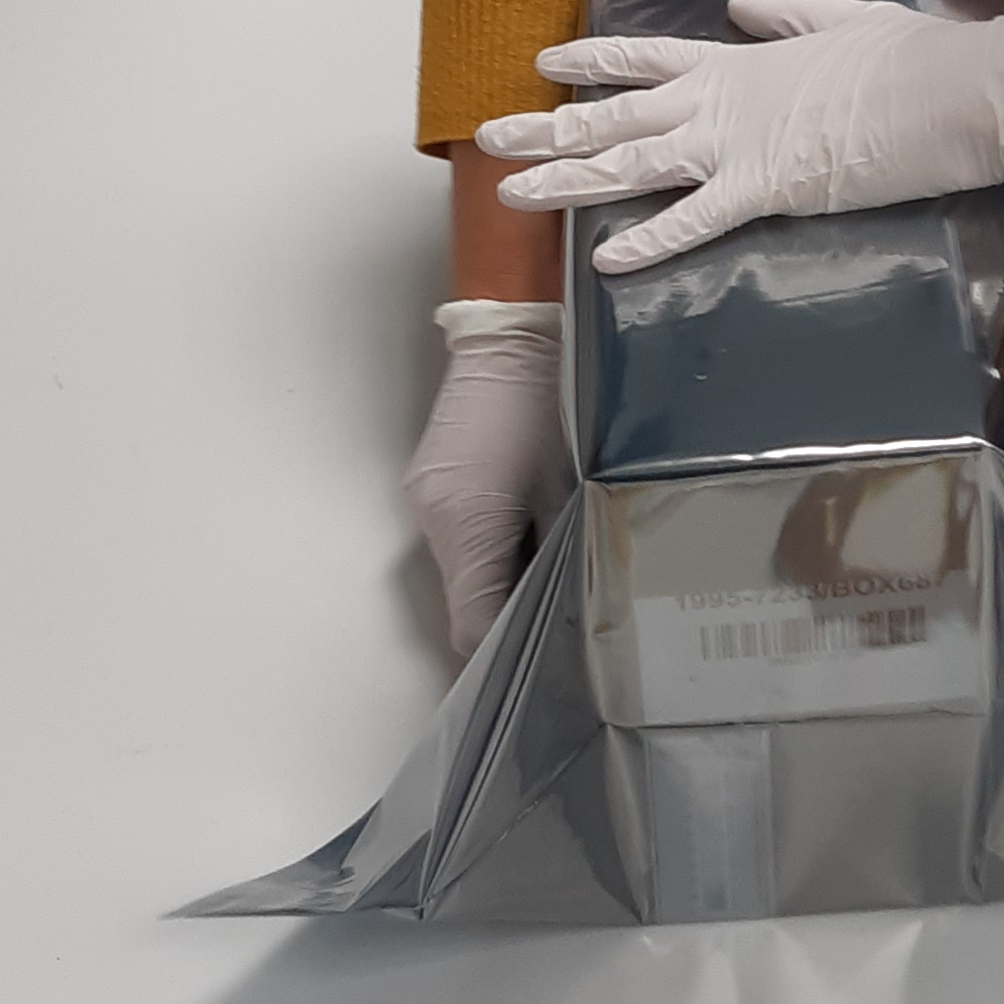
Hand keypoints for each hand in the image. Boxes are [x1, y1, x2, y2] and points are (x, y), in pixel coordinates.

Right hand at [404, 301, 568, 658]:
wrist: (510, 337)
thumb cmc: (549, 405)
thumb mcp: (571, 488)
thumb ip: (568, 554)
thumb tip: (576, 609)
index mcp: (466, 524)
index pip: (472, 625)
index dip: (505, 654)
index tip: (543, 667)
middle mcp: (433, 519)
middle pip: (466, 599)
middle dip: (511, 614)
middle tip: (565, 620)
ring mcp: (427, 499)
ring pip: (464, 569)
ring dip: (504, 577)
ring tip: (556, 570)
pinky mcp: (432, 482)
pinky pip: (460, 535)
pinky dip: (493, 546)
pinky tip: (532, 530)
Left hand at [476, 0, 1003, 275]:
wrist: (950, 88)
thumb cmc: (909, 57)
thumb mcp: (843, 18)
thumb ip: (785, 15)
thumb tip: (742, 11)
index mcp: (740, 60)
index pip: (646, 57)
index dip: (591, 61)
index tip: (544, 63)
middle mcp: (721, 99)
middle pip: (615, 112)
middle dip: (547, 126)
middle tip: (489, 138)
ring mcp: (738, 143)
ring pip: (633, 161)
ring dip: (568, 179)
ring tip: (513, 194)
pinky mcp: (767, 188)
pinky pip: (695, 219)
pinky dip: (648, 238)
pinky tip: (604, 258)